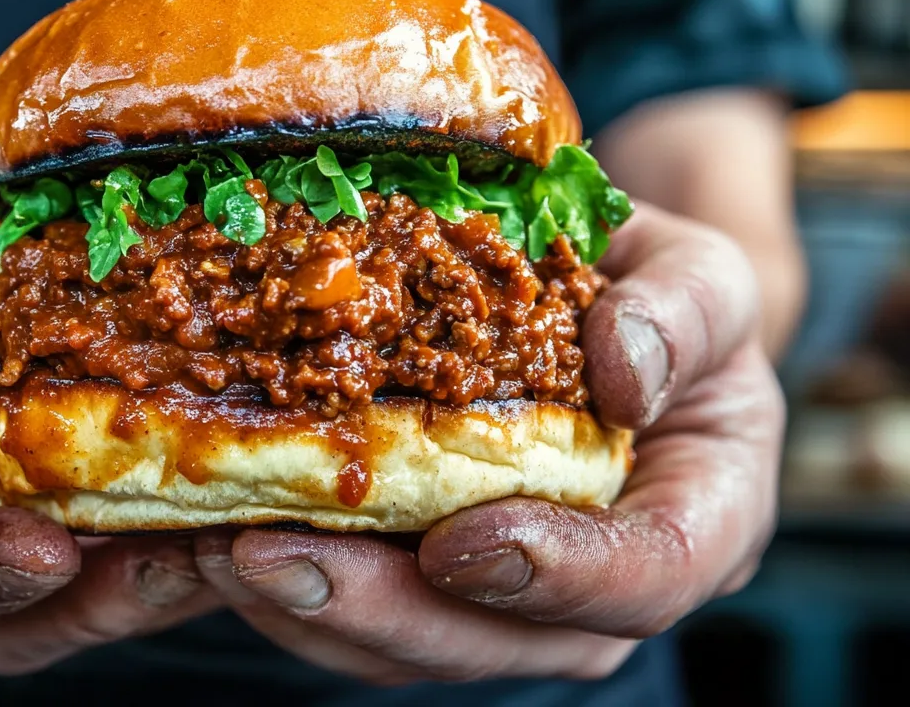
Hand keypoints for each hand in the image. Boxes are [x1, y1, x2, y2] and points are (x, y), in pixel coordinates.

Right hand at [0, 196, 219, 673]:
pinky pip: (141, 533)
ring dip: (171, 573)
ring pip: (97, 595)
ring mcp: (25, 534)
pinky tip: (251, 483)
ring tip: (240, 529)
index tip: (44, 552)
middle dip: (105, 600)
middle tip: (182, 558)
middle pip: (21, 621)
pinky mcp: (92, 506)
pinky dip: (196, 519)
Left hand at [195, 204, 779, 682]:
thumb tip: (623, 368)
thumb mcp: (697, 275)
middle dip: (387, 612)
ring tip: (218, 549)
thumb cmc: (660, 293)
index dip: (560, 575)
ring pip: (424, 642)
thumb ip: (683, 314)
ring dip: (316, 610)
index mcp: (698, 514)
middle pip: (511, 641)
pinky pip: (373, 608)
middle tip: (270, 557)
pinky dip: (296, 586)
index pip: (651, 575)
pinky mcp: (440, 574)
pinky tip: (220, 537)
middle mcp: (607, 579)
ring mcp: (520, 589)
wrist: (604, 304)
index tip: (459, 543)